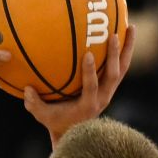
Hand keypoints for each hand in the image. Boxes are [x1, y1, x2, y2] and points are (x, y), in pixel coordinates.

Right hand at [22, 25, 134, 144]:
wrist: (74, 131)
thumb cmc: (56, 121)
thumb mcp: (42, 115)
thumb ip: (34, 103)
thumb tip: (27, 88)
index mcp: (88, 105)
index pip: (91, 87)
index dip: (91, 72)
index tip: (89, 54)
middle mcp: (103, 98)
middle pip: (114, 75)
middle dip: (114, 55)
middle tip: (113, 35)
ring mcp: (109, 91)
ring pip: (122, 68)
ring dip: (127, 48)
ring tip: (130, 27)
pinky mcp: (111, 86)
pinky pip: (121, 66)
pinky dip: (124, 50)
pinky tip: (125, 32)